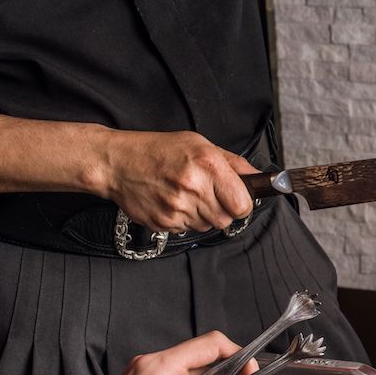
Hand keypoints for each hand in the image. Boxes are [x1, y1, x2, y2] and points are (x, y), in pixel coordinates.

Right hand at [99, 129, 255, 232]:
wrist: (117, 162)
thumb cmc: (159, 150)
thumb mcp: (200, 145)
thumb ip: (233, 163)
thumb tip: (258, 177)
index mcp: (208, 165)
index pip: (243, 204)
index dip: (242, 204)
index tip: (236, 199)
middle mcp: (194, 187)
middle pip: (226, 219)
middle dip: (222, 210)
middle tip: (206, 194)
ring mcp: (177, 207)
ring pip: (208, 226)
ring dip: (202, 215)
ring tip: (186, 195)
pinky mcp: (164, 222)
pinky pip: (187, 230)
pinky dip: (184, 220)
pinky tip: (172, 201)